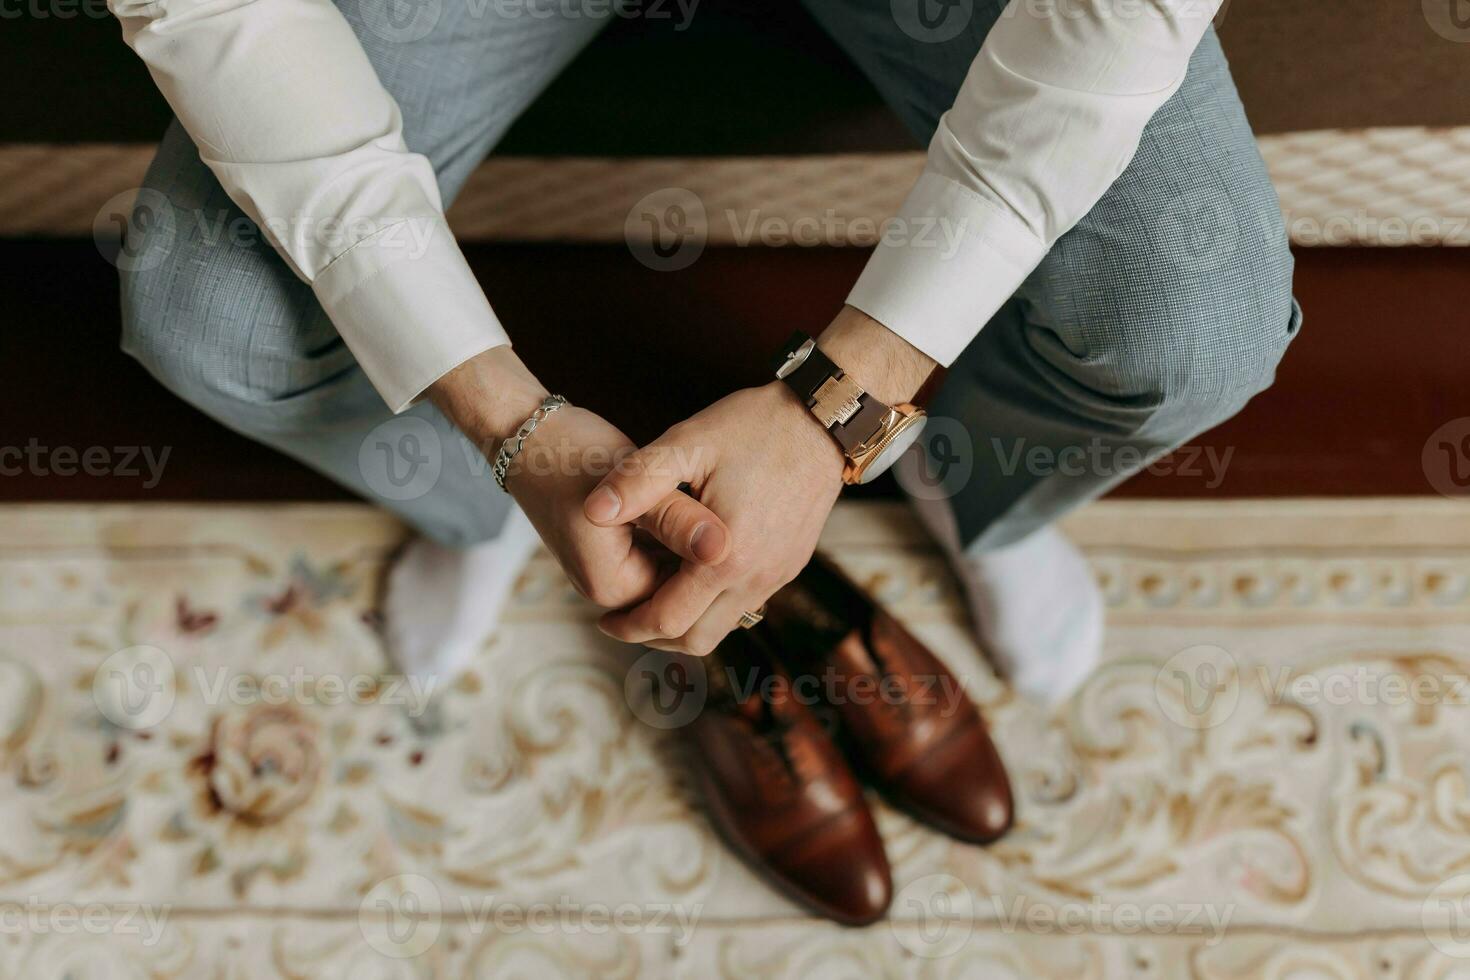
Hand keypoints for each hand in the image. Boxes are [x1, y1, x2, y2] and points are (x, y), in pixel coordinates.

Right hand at [429, 348, 730, 609]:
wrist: (528, 436)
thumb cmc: (576, 452)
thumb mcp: (637, 483)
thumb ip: (679, 519)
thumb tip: (724, 548)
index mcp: (612, 586)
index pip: (688, 595)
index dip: (717, 560)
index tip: (743, 518)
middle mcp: (606, 591)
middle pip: (680, 587)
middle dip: (706, 555)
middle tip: (740, 509)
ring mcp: (606, 574)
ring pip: (671, 569)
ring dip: (692, 543)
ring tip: (721, 501)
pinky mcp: (610, 555)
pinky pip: (658, 554)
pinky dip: (675, 534)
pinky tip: (696, 500)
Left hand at [585, 306, 937, 654]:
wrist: (824, 419)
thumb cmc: (753, 425)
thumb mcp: (686, 442)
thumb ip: (636, 480)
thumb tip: (591, 512)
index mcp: (725, 556)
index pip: (667, 621)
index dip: (628, 626)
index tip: (603, 619)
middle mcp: (757, 577)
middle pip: (697, 640)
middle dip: (654, 637)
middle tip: (624, 618)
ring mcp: (779, 574)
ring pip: (724, 627)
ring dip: (686, 622)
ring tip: (654, 594)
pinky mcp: (791, 564)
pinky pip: (746, 603)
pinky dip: (713, 603)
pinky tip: (692, 572)